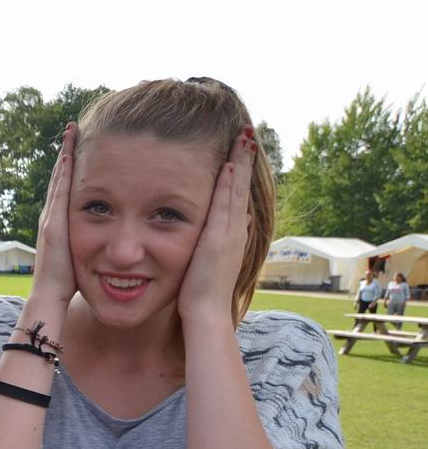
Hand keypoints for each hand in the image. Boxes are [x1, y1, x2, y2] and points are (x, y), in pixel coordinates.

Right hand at [31, 122, 78, 306]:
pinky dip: (64, 171)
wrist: (51, 298)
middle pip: (61, 178)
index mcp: (62, 224)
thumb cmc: (70, 285)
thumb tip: (112, 243)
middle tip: (75, 129)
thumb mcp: (84, 259)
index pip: (68, 190)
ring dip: (65, 155)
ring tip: (72, 132)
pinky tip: (70, 153)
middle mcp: (53, 216)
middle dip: (68, 153)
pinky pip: (60, 190)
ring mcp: (51, 218)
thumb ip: (93, 247)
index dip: (73, 168)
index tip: (82, 147)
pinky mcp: (53, 223)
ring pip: (59, 179)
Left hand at [178, 129, 254, 324]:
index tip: (239, 152)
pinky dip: (229, 185)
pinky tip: (228, 165)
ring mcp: (230, 233)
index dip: (238, 174)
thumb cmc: (201, 293)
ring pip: (237, 191)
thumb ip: (219, 241)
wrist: (206, 313)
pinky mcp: (219, 238)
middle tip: (247, 135)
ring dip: (240, 164)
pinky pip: (225, 205)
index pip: (236, 197)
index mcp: (230, 235)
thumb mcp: (210, 261)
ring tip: (244, 138)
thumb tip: (236, 222)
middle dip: (243, 161)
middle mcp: (235, 230)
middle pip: (241, 187)